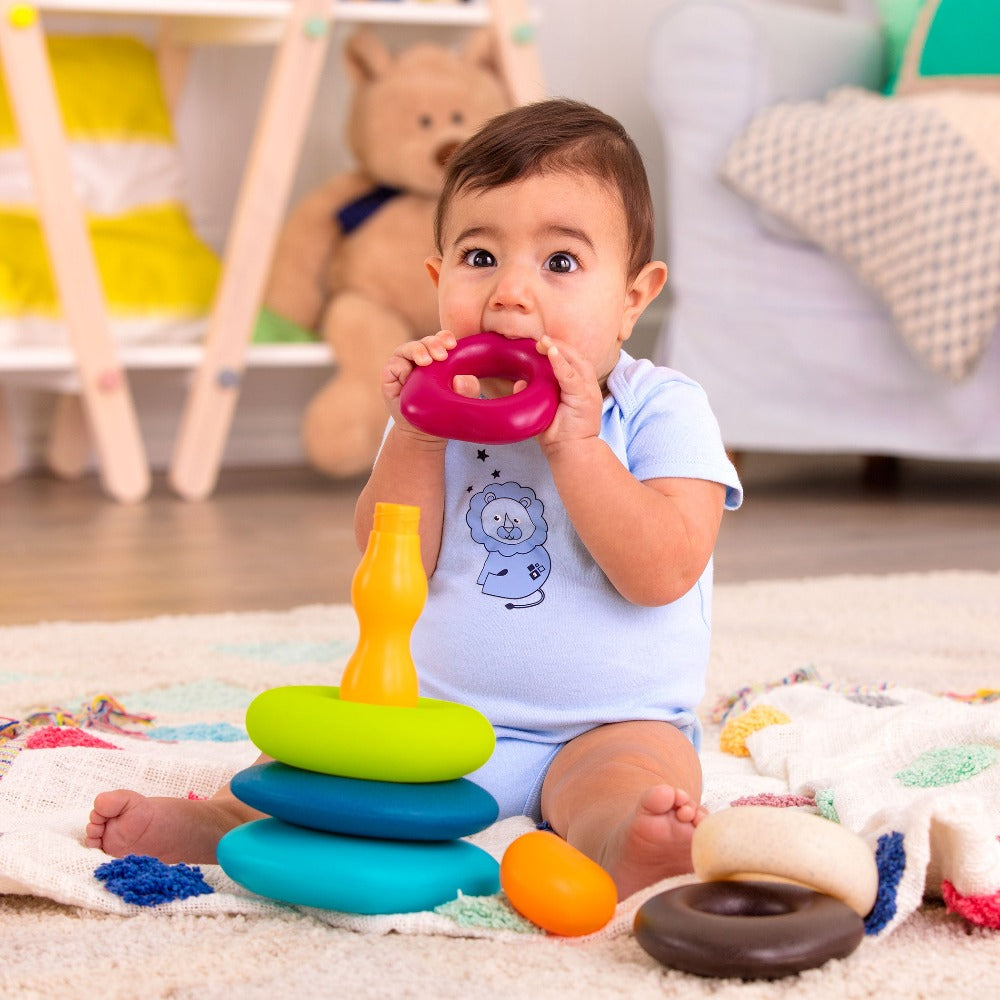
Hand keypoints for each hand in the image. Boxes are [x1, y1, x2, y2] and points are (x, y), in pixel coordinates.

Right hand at [382, 331, 481, 438]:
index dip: (445, 338)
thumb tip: (460, 380)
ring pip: (407, 349)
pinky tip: (408, 377)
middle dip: (433, 343)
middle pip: (425, 341)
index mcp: (439, 358)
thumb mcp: (460, 401)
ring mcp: (404, 365)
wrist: (422, 434)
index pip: (442, 340)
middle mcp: (421, 358)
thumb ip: (468, 389)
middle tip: (441, 355)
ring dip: (417, 351)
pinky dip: (400, 368)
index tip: (452, 344)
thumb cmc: (443, 412)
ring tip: (426, 362)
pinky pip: (393, 365)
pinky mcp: (390, 376)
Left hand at [533, 335, 602, 452]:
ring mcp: (587, 390)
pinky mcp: (584, 398)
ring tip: (545, 342)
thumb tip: (518, 384)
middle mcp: (586, 385)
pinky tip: (552, 352)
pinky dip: (562, 363)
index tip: (540, 343)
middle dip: (557, 344)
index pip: (570, 360)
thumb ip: (532, 396)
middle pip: (575, 356)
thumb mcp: (542, 409)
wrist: (571, 453)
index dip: (556, 348)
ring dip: (560, 349)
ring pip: (576, 362)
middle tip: (540, 339)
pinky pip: (572, 377)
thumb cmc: (557, 434)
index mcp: (578, 385)